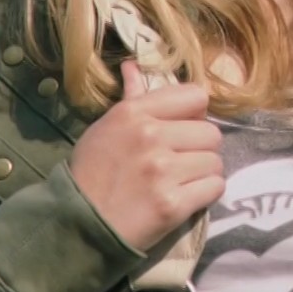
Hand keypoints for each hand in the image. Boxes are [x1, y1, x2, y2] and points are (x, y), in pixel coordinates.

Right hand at [68, 60, 225, 251]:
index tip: (183, 129)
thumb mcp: (106, 128)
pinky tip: (184, 198)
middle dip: (200, 149)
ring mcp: (163, 171)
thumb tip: (133, 66)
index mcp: (134, 113)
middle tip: (180, 162)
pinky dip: (205, 195)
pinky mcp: (172, 204)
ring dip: (203, 173)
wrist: (77, 225)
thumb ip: (131, 98)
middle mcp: (151, 136)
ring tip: (180, 182)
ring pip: (215, 162)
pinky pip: (215, 188)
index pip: (195, 96)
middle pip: (211, 133)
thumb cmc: (91, 173)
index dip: (195, 113)